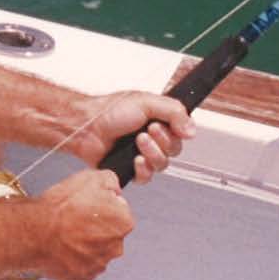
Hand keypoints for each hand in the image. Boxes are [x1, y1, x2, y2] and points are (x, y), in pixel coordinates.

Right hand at [33, 169, 133, 279]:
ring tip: (64, 232)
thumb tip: (114, 188)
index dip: (101, 204)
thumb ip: (110, 181)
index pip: (118, 211)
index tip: (87, 204)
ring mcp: (98, 265)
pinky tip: (61, 246)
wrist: (35, 233)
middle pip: (108, 233)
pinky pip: (81, 265)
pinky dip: (73, 258)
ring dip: (83, 242)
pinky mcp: (82, 278)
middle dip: (94, 226)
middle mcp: (115, 247)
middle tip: (74, 217)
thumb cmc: (60, 208)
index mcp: (122, 222)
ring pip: (94, 250)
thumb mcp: (90, 177)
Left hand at [74, 92, 194, 183]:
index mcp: (158, 119)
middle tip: (147, 130)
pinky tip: (135, 160)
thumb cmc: (109, 110)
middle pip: (174, 149)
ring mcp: (142, 154)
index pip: (181, 131)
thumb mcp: (146, 101)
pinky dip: (143, 170)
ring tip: (138, 141)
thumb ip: (173, 111)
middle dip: (162, 141)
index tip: (165, 124)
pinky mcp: (131, 169)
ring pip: (163, 164)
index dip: (177, 131)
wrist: (86, 126)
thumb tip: (192, 129)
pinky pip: (147, 177)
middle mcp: (152, 137)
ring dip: (152, 153)